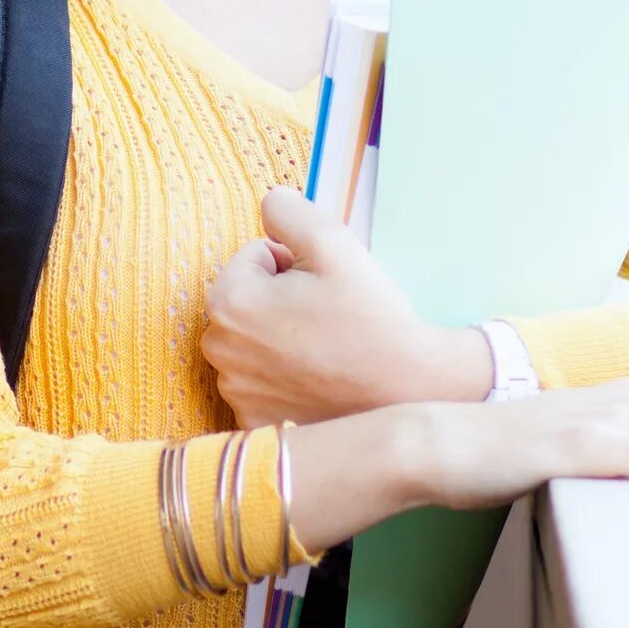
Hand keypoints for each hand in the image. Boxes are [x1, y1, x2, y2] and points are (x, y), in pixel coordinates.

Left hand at [201, 188, 485, 426]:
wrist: (409, 392)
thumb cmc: (371, 318)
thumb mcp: (333, 243)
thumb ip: (288, 211)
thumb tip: (268, 204)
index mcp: (228, 301)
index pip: (254, 258)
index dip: (294, 264)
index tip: (324, 287)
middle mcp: (219, 350)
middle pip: (248, 301)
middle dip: (280, 300)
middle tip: (327, 317)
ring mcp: (235, 392)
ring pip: (253, 342)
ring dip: (280, 339)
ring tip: (326, 349)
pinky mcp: (254, 423)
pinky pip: (261, 384)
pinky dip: (283, 379)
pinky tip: (318, 381)